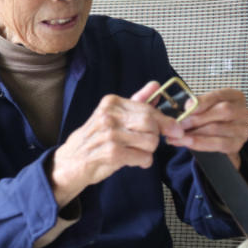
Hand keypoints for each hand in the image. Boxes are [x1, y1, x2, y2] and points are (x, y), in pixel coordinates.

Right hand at [50, 81, 184, 207]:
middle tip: (150, 143)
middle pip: (151, 123)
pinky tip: (134, 161)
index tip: (174, 129)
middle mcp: (109, 116)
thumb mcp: (113, 116)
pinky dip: (143, 162)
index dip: (164, 120)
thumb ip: (136, 101)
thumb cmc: (96, 138)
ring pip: (150, 141)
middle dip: (156, 136)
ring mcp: (110, 134)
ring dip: (149, 151)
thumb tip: (156, 85)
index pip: (148, 108)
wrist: (72, 160)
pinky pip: (144, 157)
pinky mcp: (112, 153)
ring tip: (137, 152)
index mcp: (111, 103)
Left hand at [166, 88, 247, 169]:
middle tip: (179, 124)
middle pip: (222, 111)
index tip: (186, 107)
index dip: (202, 101)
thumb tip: (188, 106)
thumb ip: (198, 105)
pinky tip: (187, 143)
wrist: (221, 138)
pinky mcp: (237, 144)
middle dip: (197, 118)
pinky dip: (200, 143)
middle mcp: (242, 111)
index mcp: (234, 97)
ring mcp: (242, 129)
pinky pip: (218, 144)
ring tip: (178, 135)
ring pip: (217, 128)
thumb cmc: (212, 118)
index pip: (219, 95)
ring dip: (194, 133)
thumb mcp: (207, 107)